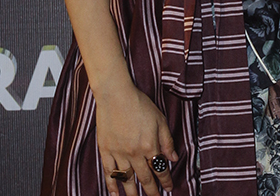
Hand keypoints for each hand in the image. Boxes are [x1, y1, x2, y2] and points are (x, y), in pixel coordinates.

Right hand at [94, 79, 178, 194]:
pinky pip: (109, 172)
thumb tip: (173, 158)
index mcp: (150, 146)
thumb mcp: (159, 119)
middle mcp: (135, 153)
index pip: (160, 169)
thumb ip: (167, 140)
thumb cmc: (139, 104)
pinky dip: (112, 184)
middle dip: (152, 192)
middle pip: (145, 178)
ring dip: (133, 193)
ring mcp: (119, 153)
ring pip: (127, 180)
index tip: (169, 188)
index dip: (165, 180)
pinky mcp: (105, 150)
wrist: (115, 94)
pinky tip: (116, 194)